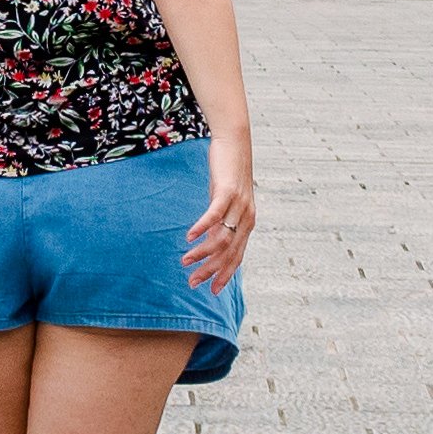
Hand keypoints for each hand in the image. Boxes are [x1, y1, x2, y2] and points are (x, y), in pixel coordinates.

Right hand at [186, 149, 255, 286]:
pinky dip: (201, 228)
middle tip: (192, 283)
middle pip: (229, 253)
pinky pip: (215, 215)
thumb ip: (220, 221)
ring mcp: (239, 204)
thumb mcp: (224, 201)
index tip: (212, 291)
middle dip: (210, 271)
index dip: (224, 275)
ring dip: (202, 252)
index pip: (237, 256)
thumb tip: (208, 240)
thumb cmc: (228, 172)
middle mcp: (247, 217)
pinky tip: (188, 237)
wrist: (235, 142)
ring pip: (221, 238)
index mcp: (247, 222)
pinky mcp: (228, 191)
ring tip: (185, 261)